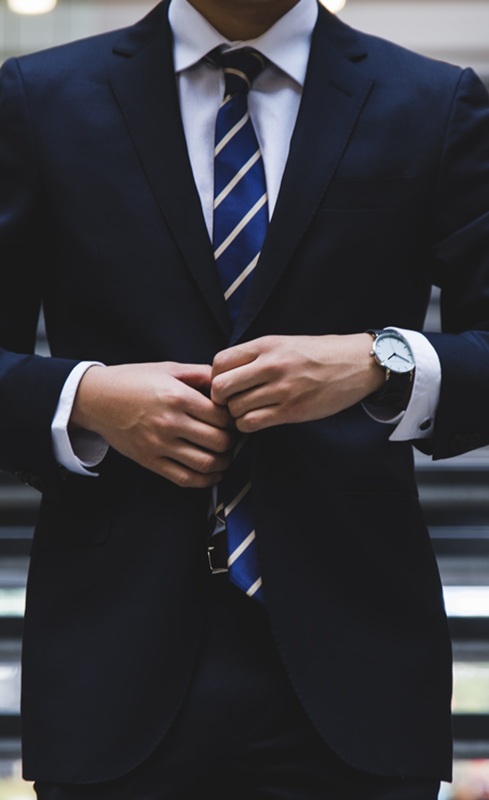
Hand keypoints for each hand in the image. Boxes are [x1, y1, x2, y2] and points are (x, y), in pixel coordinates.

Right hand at [70, 362, 235, 487]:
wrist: (96, 398)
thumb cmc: (133, 380)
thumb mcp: (168, 368)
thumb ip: (200, 374)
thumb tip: (227, 382)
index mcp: (177, 397)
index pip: (222, 417)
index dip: (234, 419)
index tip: (233, 418)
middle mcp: (170, 422)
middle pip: (219, 441)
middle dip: (232, 442)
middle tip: (232, 437)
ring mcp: (159, 444)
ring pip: (206, 463)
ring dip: (223, 463)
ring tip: (225, 455)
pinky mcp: (149, 460)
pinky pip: (184, 478)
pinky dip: (205, 481)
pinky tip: (213, 474)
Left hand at [211, 334, 383, 432]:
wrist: (356, 364)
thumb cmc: (317, 354)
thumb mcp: (283, 343)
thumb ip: (254, 356)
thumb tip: (223, 374)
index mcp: (266, 345)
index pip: (219, 363)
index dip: (215, 377)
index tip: (226, 384)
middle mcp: (271, 365)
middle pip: (221, 388)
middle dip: (220, 399)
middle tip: (231, 402)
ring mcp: (282, 389)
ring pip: (235, 409)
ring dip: (236, 414)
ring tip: (248, 410)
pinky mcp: (292, 410)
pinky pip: (252, 423)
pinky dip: (248, 425)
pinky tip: (257, 419)